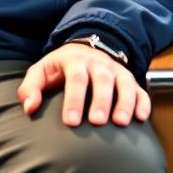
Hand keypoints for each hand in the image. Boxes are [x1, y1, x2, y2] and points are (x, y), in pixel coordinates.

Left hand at [17, 42, 150, 127]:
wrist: (84, 50)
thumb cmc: (60, 68)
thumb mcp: (41, 71)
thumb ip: (31, 87)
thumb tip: (29, 107)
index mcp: (76, 60)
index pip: (76, 78)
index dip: (74, 99)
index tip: (70, 122)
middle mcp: (98, 63)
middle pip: (102, 79)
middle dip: (101, 100)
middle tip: (97, 122)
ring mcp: (115, 71)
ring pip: (124, 83)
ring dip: (124, 102)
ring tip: (121, 122)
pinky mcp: (129, 79)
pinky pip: (139, 89)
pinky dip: (143, 102)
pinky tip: (141, 117)